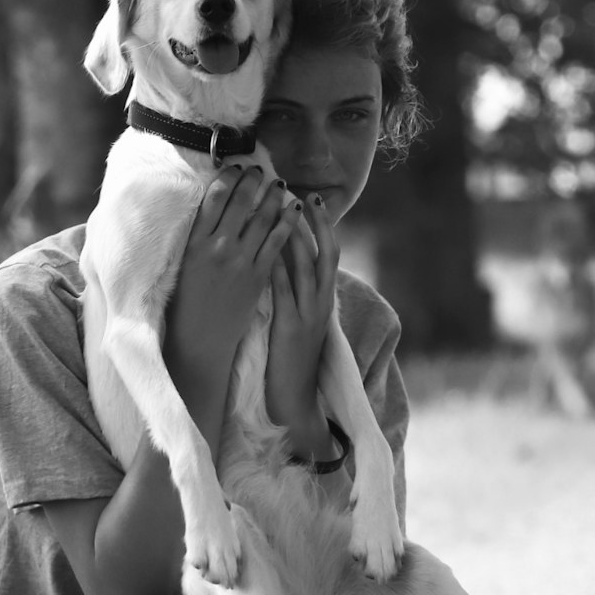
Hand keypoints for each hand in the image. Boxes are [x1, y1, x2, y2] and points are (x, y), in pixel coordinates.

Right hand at [164, 166, 302, 370]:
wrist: (200, 341)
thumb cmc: (186, 305)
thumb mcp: (185, 265)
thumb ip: (199, 238)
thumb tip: (215, 212)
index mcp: (195, 242)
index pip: (213, 198)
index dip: (227, 179)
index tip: (235, 169)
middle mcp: (218, 247)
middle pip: (239, 202)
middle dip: (252, 181)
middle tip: (260, 169)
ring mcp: (241, 261)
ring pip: (262, 218)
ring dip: (273, 197)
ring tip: (279, 185)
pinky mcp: (258, 276)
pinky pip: (277, 242)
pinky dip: (287, 223)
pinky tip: (293, 210)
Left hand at [264, 192, 339, 455]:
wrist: (295, 399)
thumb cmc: (290, 359)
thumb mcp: (298, 320)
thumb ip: (295, 293)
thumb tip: (281, 261)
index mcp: (324, 299)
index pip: (327, 254)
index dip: (321, 227)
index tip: (310, 200)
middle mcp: (322, 303)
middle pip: (326, 254)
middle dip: (318, 224)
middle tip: (306, 196)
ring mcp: (309, 315)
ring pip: (309, 268)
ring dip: (298, 238)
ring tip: (286, 212)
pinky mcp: (292, 328)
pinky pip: (287, 293)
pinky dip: (279, 270)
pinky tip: (267, 251)